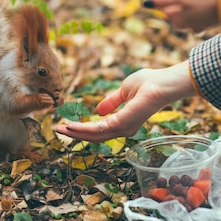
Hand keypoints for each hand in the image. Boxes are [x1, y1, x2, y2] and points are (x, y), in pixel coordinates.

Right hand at [55, 61, 194, 142]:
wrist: (162, 83)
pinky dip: (83, 129)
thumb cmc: (149, 83)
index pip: (99, 130)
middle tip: (58, 129)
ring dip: (75, 132)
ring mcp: (123, 128)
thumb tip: (98, 110)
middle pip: (94, 136)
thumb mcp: (124, 91)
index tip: (67, 125)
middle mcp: (124, 129)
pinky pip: (98, 129)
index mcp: (124, 122)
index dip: (82, 129)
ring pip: (94, 135)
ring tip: (60, 128)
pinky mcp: (122, 123)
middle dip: (75, 134)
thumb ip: (111, 102)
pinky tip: (71, 126)